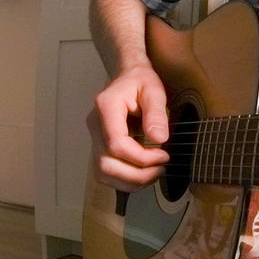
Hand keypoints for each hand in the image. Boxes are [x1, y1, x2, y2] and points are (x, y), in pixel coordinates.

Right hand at [87, 64, 170, 190]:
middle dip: (136, 174)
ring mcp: (94, 138)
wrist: (127, 77)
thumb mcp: (154, 90)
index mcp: (106, 108)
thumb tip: (159, 140)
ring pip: (103, 173)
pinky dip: (125, 180)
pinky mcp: (99, 147)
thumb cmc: (141, 81)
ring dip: (131, 181)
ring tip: (155, 173)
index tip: (163, 155)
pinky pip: (106, 172)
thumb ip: (156, 113)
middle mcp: (95, 126)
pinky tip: (144, 173)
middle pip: (106, 164)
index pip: (116, 144)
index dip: (141, 157)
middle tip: (161, 168)